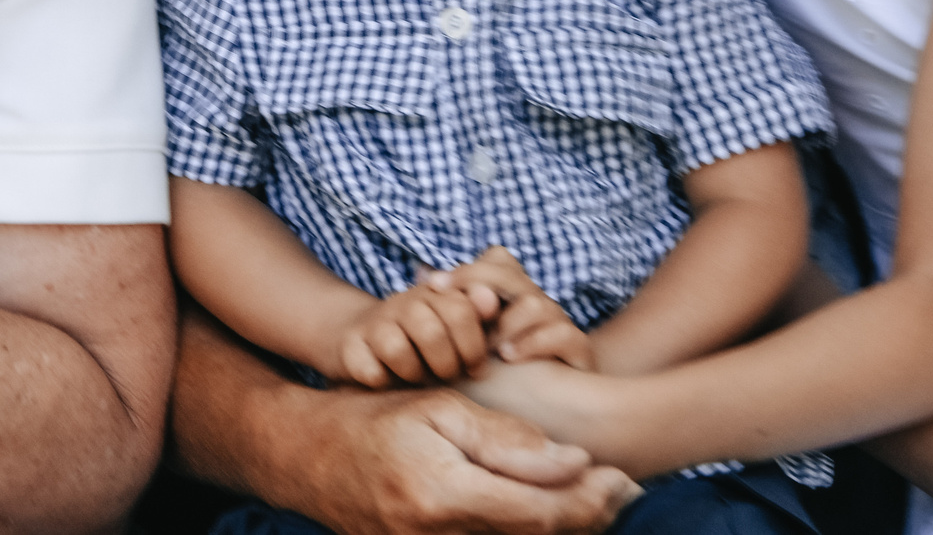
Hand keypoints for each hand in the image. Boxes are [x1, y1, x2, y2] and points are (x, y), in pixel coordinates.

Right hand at [285, 387, 639, 534]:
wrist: (307, 458)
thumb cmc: (373, 420)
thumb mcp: (439, 410)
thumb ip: (506, 439)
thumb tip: (573, 461)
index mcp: (445, 497)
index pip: (540, 513)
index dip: (591, 500)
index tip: (623, 477)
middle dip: (589, 516)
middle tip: (625, 489)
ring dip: (564, 527)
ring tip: (599, 499)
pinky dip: (527, 531)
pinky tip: (549, 512)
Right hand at [328, 279, 504, 386]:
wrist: (362, 335)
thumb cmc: (423, 338)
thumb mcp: (456, 324)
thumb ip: (479, 313)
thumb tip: (491, 298)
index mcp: (435, 292)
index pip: (461, 311)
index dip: (473, 348)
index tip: (476, 369)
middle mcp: (403, 302)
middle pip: (432, 333)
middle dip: (446, 365)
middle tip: (447, 376)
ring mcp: (375, 322)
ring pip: (398, 351)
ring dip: (414, 375)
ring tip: (418, 379)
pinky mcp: (350, 345)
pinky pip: (370, 371)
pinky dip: (383, 383)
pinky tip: (389, 382)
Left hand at [430, 247, 595, 369]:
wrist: (557, 407)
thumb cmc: (503, 371)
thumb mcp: (473, 340)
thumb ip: (452, 308)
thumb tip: (420, 272)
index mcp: (512, 293)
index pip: (496, 261)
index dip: (467, 270)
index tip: (434, 285)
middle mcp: (535, 301)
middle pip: (512, 274)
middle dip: (481, 284)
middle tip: (458, 309)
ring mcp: (558, 323)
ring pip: (536, 303)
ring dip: (507, 323)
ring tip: (486, 347)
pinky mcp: (578, 349)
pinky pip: (563, 334)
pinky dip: (533, 343)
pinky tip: (509, 357)